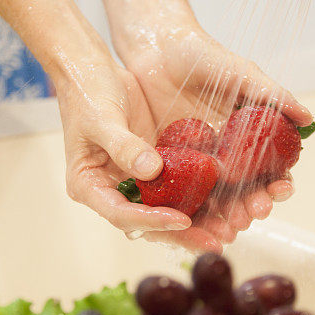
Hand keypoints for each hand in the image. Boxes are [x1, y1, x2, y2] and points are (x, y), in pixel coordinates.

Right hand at [57, 56, 227, 251]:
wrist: (91, 71)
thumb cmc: (87, 93)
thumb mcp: (101, 118)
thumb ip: (123, 145)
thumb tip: (151, 170)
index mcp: (89, 186)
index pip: (120, 214)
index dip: (151, 220)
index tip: (181, 220)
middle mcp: (111, 191)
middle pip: (147, 222)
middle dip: (181, 234)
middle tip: (215, 242)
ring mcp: (132, 181)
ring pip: (164, 210)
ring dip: (195, 222)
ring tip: (227, 231)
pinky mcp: (152, 168)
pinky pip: (175, 188)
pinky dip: (197, 197)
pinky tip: (225, 204)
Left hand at [114, 17, 312, 246]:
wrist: (157, 45)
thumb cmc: (201, 54)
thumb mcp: (240, 73)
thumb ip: (271, 95)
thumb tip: (308, 119)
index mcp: (246, 136)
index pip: (269, 167)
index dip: (277, 182)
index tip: (281, 190)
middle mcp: (224, 152)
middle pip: (243, 189)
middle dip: (252, 204)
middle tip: (254, 215)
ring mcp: (196, 159)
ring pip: (214, 195)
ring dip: (225, 214)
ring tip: (230, 226)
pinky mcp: (167, 160)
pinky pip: (180, 188)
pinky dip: (190, 206)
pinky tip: (196, 219)